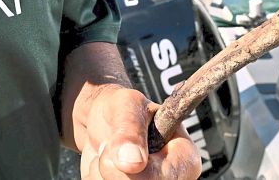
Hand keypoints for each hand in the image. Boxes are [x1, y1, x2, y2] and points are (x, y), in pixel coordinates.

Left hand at [77, 85, 201, 179]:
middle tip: (112, 146)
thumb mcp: (126, 106)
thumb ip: (130, 129)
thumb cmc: (121, 109)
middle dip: (114, 169)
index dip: (140, 173)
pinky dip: (94, 177)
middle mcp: (170, 178)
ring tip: (109, 153)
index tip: (120, 158)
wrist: (99, 120)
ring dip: (101, 172)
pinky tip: (103, 166)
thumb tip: (132, 161)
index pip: (167, 176)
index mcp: (184, 156)